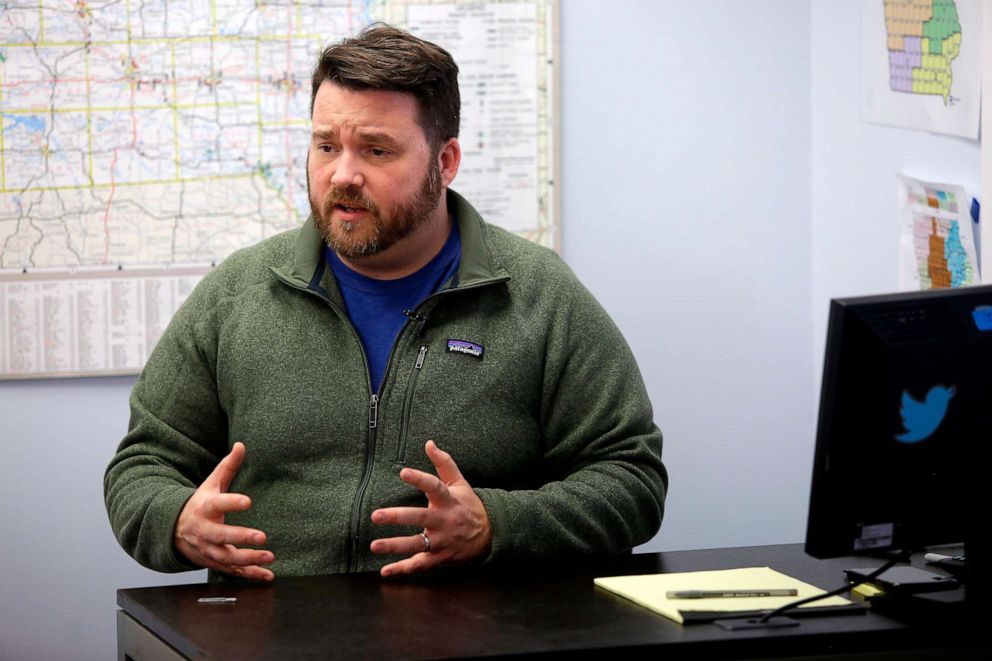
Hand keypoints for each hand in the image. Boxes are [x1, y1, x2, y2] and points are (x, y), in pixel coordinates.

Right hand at [174, 442, 274, 580]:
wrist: (174, 531)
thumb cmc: (200, 504)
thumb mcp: (211, 484)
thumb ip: (228, 467)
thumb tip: (241, 445)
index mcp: (205, 508)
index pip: (217, 504)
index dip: (231, 502)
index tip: (248, 501)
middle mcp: (205, 531)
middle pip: (221, 536)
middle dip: (241, 537)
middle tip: (262, 537)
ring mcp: (208, 550)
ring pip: (227, 558)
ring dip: (248, 560)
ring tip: (269, 556)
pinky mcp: (214, 563)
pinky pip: (232, 571)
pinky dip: (250, 575)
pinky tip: (267, 576)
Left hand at [370, 440, 491, 576]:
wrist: (490, 534)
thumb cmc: (469, 505)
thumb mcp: (460, 482)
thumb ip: (444, 463)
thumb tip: (429, 443)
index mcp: (448, 500)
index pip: (434, 487)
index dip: (419, 479)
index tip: (403, 473)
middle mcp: (444, 521)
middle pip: (420, 518)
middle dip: (397, 517)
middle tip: (376, 515)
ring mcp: (441, 541)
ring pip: (417, 544)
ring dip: (395, 546)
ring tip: (374, 545)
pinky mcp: (439, 557)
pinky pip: (420, 564)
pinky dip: (403, 569)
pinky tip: (385, 571)